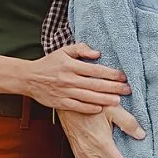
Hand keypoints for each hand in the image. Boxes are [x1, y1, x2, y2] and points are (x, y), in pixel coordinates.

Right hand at [0, 45, 127, 118]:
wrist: (29, 78)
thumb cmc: (49, 63)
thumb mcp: (63, 51)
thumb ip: (81, 49)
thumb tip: (97, 53)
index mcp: (71, 65)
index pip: (95, 70)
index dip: (111, 73)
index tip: (123, 76)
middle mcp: (69, 79)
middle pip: (95, 84)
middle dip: (113, 87)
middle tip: (127, 89)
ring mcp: (64, 92)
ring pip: (89, 97)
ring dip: (105, 99)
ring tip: (118, 100)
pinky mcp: (60, 103)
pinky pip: (78, 106)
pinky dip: (90, 108)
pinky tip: (101, 108)